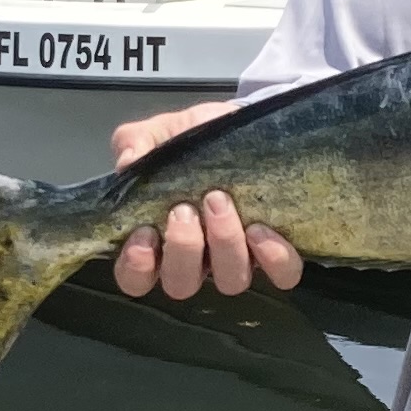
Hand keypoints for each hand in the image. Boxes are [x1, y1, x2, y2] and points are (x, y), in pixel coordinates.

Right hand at [107, 100, 305, 299]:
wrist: (237, 125)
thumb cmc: (191, 140)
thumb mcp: (158, 134)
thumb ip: (134, 142)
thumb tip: (129, 161)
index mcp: (158, 241)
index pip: (135, 279)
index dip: (137, 267)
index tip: (144, 233)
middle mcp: (195, 261)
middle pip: (182, 284)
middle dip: (183, 248)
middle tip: (185, 208)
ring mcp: (235, 260)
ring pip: (229, 281)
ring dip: (225, 245)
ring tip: (221, 202)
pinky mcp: (273, 253)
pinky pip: (281, 274)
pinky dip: (273, 258)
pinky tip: (262, 229)